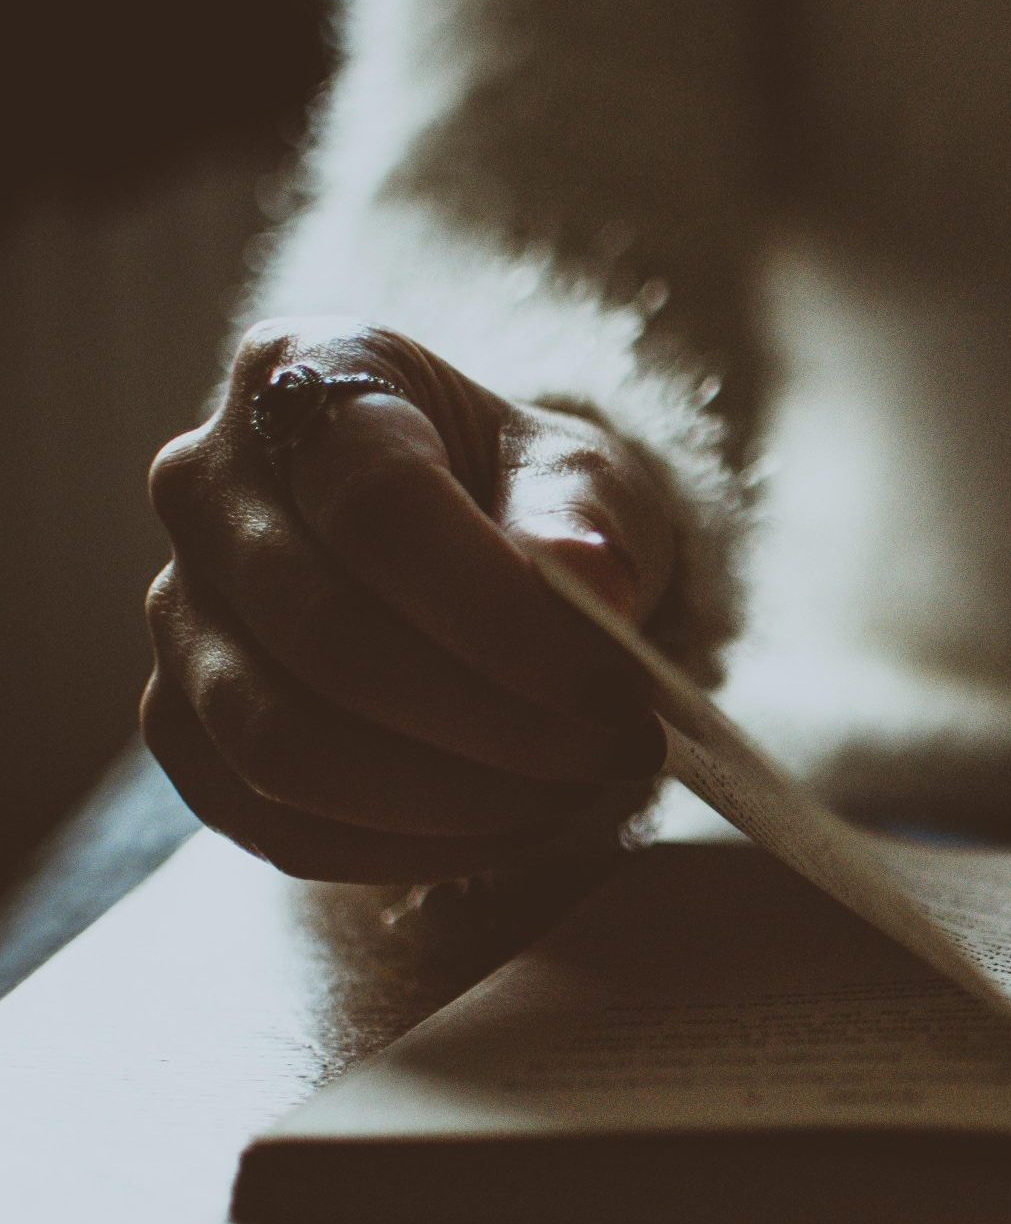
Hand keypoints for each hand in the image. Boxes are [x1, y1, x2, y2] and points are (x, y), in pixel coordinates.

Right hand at [142, 317, 677, 882]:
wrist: (481, 547)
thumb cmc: (532, 499)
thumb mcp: (588, 480)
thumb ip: (586, 522)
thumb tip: (585, 582)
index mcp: (310, 375)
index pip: (380, 507)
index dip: (504, 616)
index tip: (619, 688)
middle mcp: (204, 484)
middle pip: (329, 639)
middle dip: (497, 725)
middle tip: (618, 752)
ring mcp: (177, 610)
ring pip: (285, 746)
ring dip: (453, 800)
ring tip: (574, 794)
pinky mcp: (183, 724)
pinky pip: (274, 821)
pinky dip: (403, 848)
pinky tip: (507, 828)